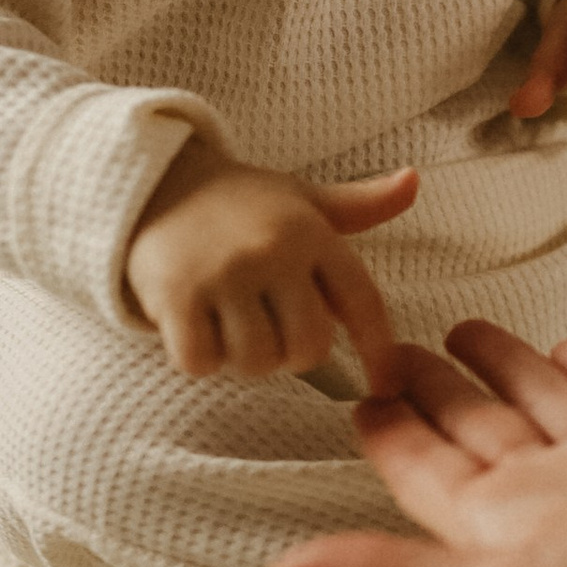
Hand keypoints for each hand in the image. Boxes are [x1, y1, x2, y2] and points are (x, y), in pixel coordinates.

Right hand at [123, 144, 416, 381]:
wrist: (154, 182)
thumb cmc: (239, 203)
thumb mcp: (300, 199)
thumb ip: (359, 205)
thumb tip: (412, 181)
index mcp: (312, 231)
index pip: (363, 301)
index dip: (380, 350)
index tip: (386, 385)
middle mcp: (273, 250)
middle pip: (308, 348)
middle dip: (292, 354)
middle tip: (268, 329)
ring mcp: (224, 273)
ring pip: (256, 361)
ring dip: (243, 358)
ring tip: (229, 323)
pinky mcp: (176, 294)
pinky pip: (202, 361)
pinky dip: (199, 358)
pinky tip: (194, 328)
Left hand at [265, 323, 566, 566]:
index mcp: (505, 531)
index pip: (425, 472)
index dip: (388, 434)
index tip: (353, 392)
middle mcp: (556, 496)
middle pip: (478, 432)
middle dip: (434, 391)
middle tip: (393, 342)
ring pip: (543, 404)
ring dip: (503, 369)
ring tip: (464, 329)